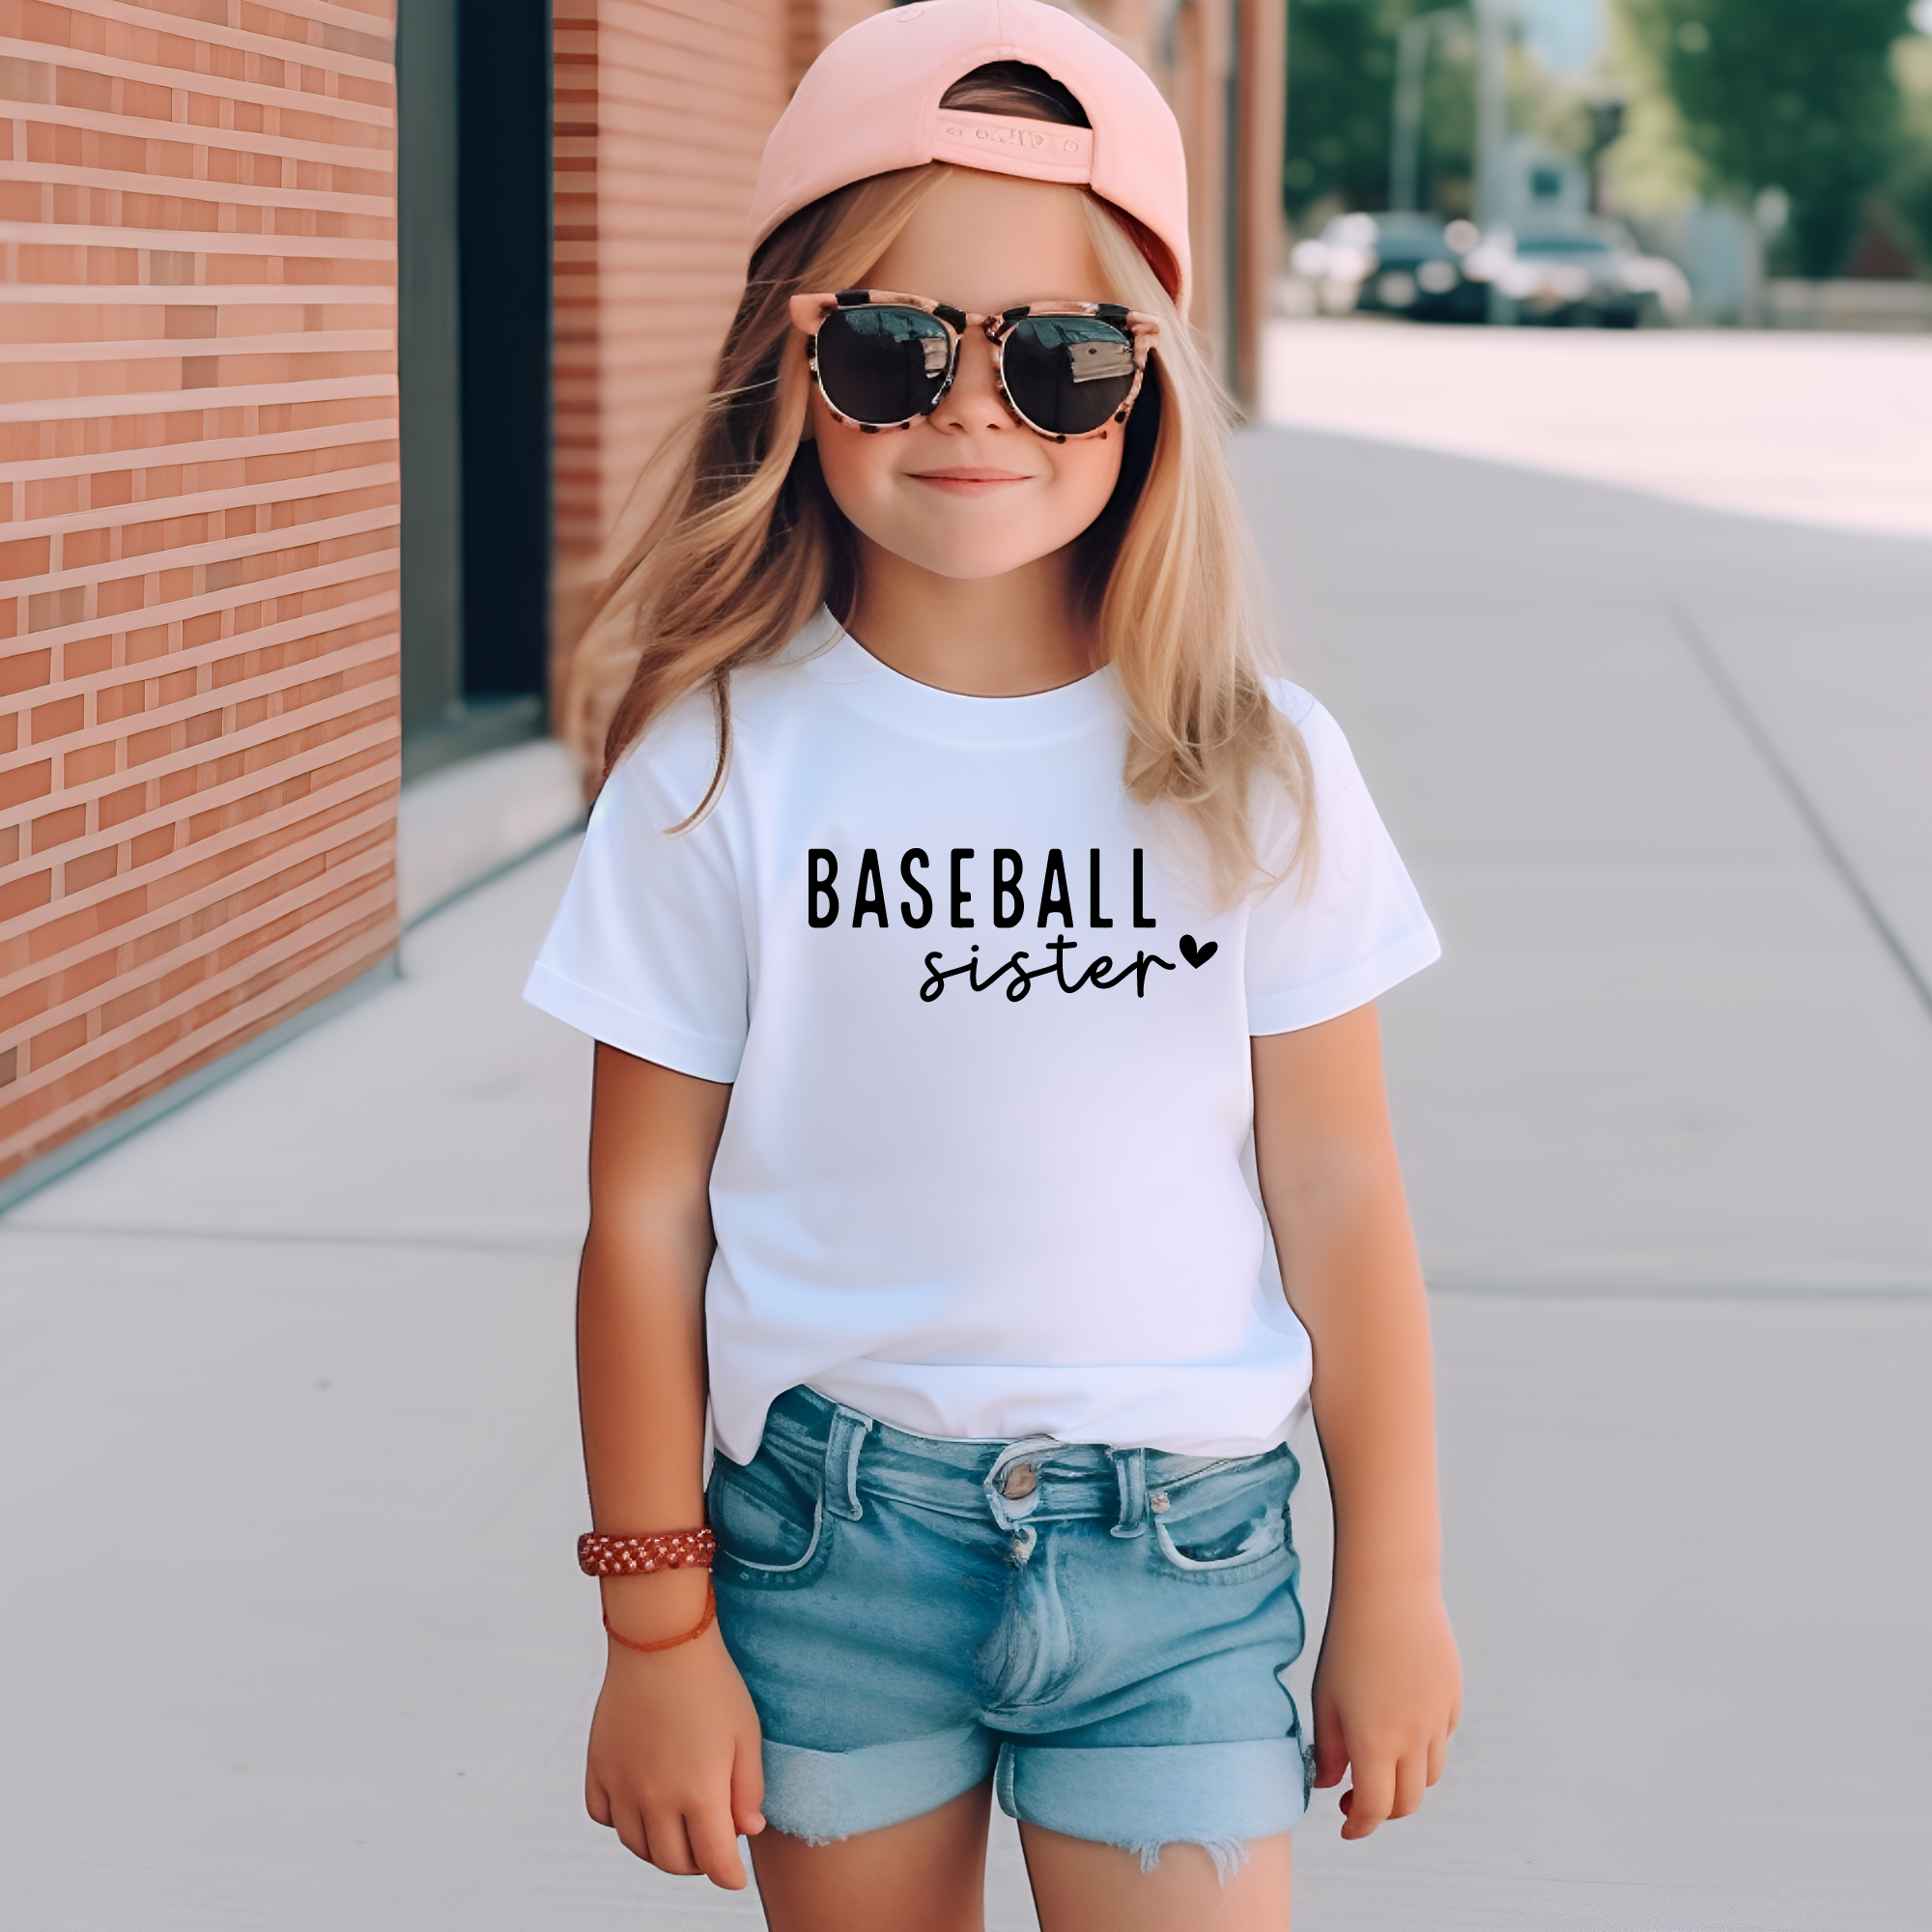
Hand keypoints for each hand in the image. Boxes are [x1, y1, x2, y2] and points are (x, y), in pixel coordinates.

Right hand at [585, 1574, 766, 1887]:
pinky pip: (603, 1815)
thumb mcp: (746, 1733)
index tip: (735, 1875)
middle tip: (710, 1845)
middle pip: (672, 1861)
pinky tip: (640, 1804)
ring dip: (659, 1848)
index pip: (714, 1862)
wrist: (661, 1639)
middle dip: (696, 1863)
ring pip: (636, 1845)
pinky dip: (621, 1822)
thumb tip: (746, 1831)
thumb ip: (748, 1789)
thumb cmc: (711, 1682)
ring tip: (679, 1829)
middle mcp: (655, 1798)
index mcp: (699, 1792)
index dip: (728, 1876)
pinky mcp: (598, 1765)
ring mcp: (622, 1783)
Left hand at [1311, 1580, 1460, 1839]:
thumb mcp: (1325, 1696)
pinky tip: (1400, 1724)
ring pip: (1429, 1776)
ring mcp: (1438, 1720)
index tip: (1345, 1825)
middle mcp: (1413, 1739)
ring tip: (1378, 1759)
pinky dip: (1423, 1749)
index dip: (1358, 1826)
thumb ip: (1327, 1749)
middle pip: (1407, 1802)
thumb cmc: (1347, 1642)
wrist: (1389, 1591)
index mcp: (1375, 1742)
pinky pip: (1442, 1741)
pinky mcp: (1453, 1699)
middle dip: (1382, 1810)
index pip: (1374, 1809)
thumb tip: (1329, 1786)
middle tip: (1356, 1795)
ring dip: (1405, 1781)